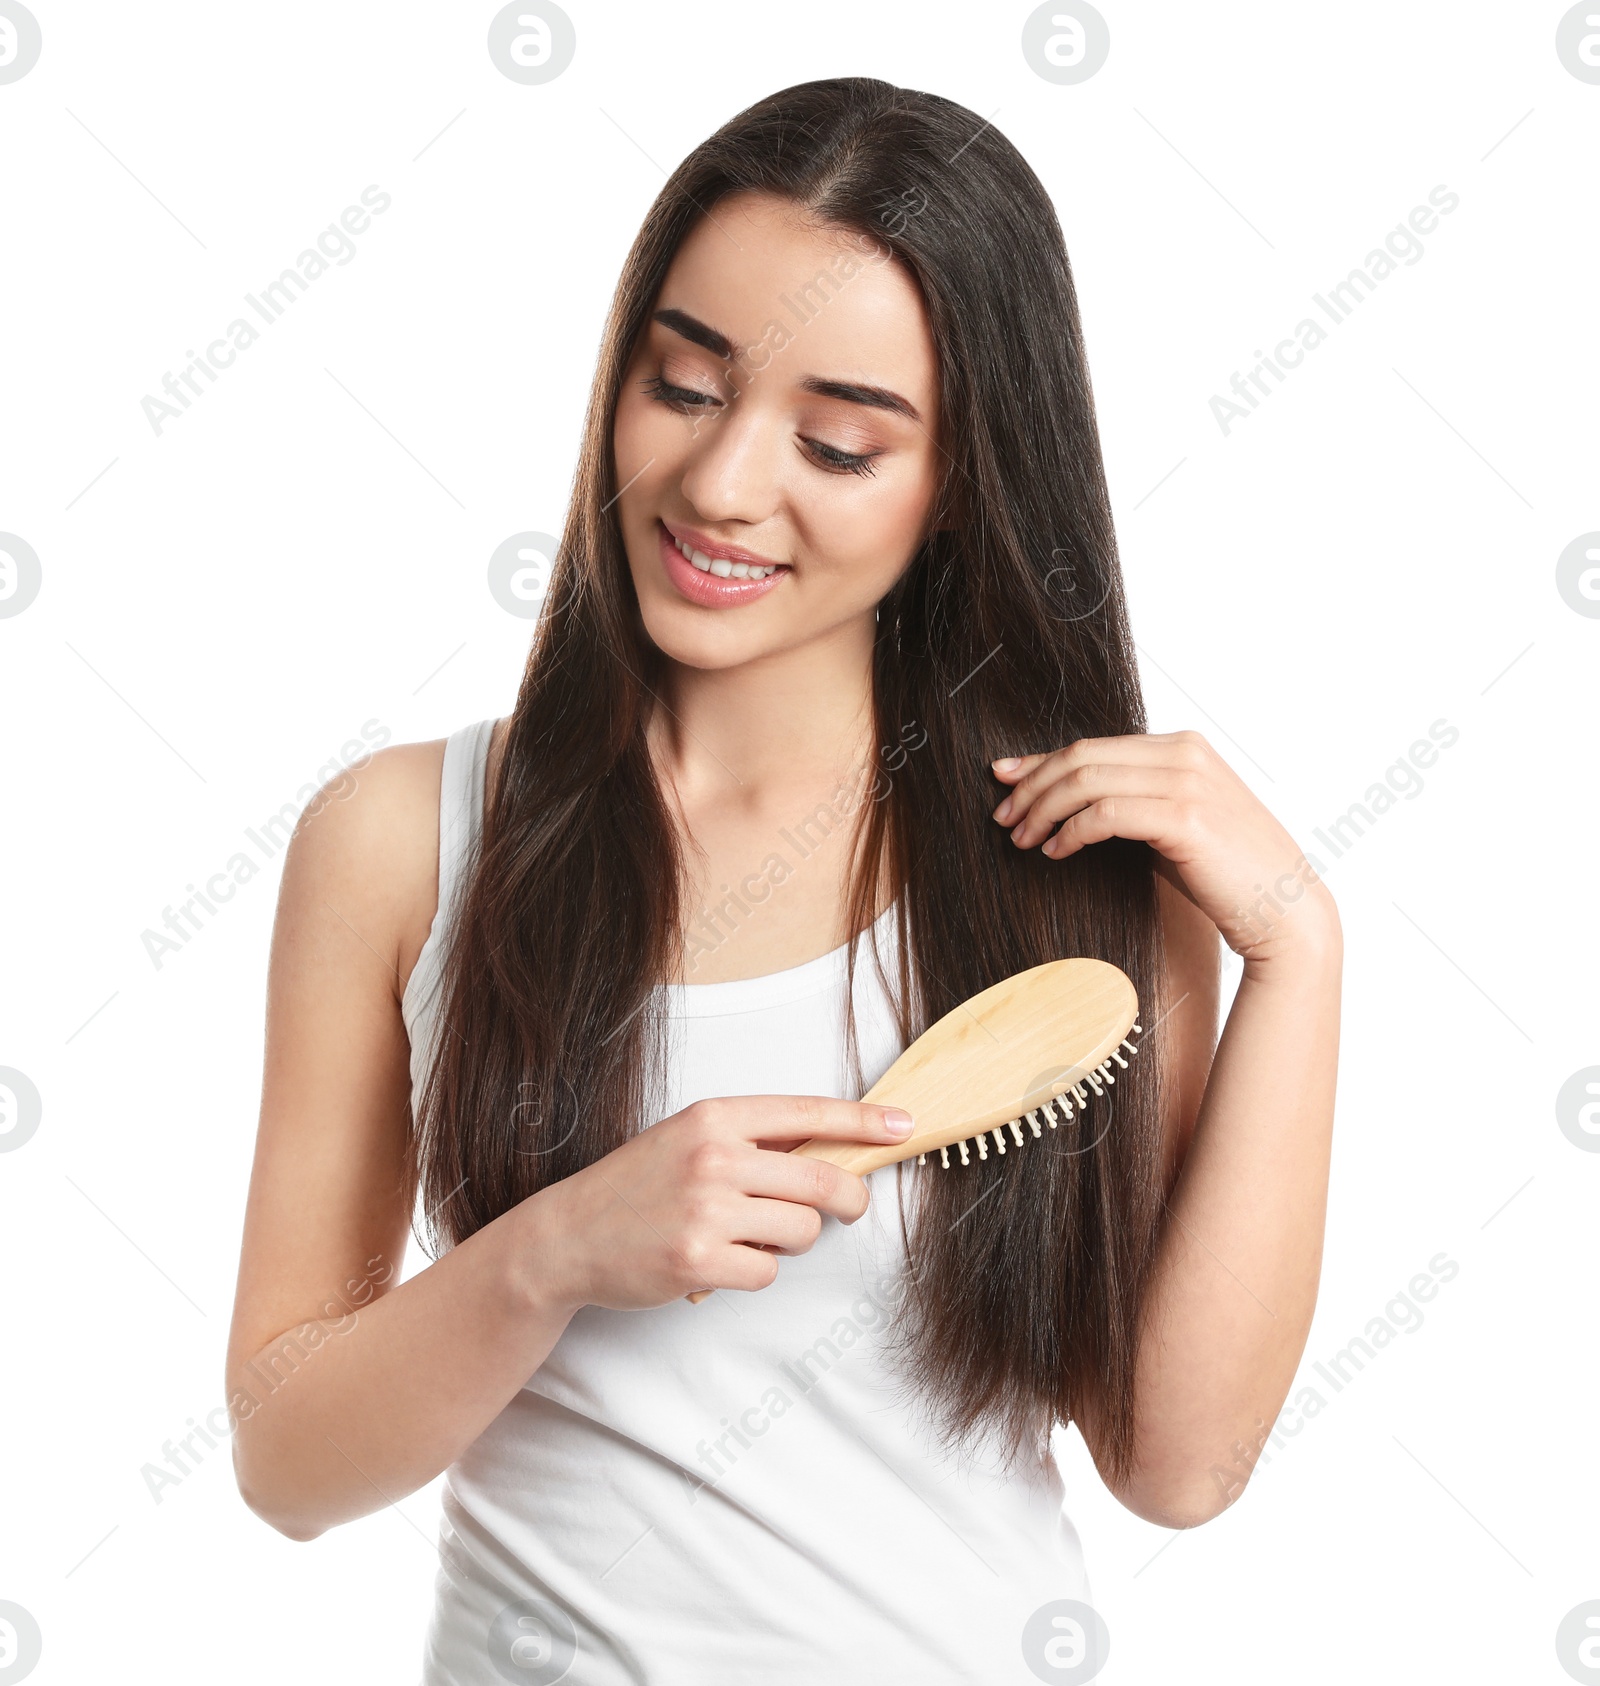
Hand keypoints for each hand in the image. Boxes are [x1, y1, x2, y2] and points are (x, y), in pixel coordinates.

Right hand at [528, 1096, 914, 1310]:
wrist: (568, 1236)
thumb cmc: (636, 1186)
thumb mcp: (689, 1139)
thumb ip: (752, 1141)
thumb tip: (830, 1147)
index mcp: (716, 1117)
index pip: (808, 1112)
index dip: (863, 1121)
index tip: (902, 1125)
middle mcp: (714, 1156)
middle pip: (822, 1179)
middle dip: (848, 1199)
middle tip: (850, 1208)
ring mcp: (706, 1210)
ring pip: (802, 1229)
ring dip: (789, 1240)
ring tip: (747, 1236)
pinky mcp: (699, 1261)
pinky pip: (768, 1271)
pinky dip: (754, 1272)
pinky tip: (718, 1263)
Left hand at [990, 729, 1338, 965]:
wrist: (1285, 910)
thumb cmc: (1224, 874)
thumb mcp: (1172, 823)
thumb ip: (1131, 800)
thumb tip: (1068, 800)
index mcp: (1182, 746)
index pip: (1093, 744)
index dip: (1040, 762)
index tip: (1003, 780)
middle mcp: (1185, 753)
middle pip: (1082, 756)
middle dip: (1032, 786)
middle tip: (1003, 817)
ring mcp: (1188, 781)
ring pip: (1087, 781)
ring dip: (1043, 810)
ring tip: (1021, 839)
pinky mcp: (1186, 818)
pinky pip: (1106, 814)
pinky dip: (1071, 831)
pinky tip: (1055, 851)